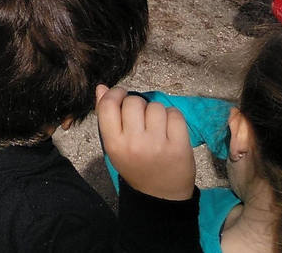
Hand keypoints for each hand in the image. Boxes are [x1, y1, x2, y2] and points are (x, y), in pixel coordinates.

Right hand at [94, 85, 194, 200]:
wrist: (161, 195)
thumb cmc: (135, 167)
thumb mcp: (115, 147)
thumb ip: (107, 118)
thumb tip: (102, 87)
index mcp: (114, 144)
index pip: (108, 105)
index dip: (115, 94)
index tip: (121, 96)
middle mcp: (134, 143)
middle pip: (134, 101)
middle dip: (138, 104)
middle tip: (141, 119)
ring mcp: (157, 144)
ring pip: (155, 106)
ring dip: (156, 111)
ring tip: (156, 126)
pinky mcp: (179, 145)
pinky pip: (174, 113)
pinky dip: (172, 117)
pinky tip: (170, 128)